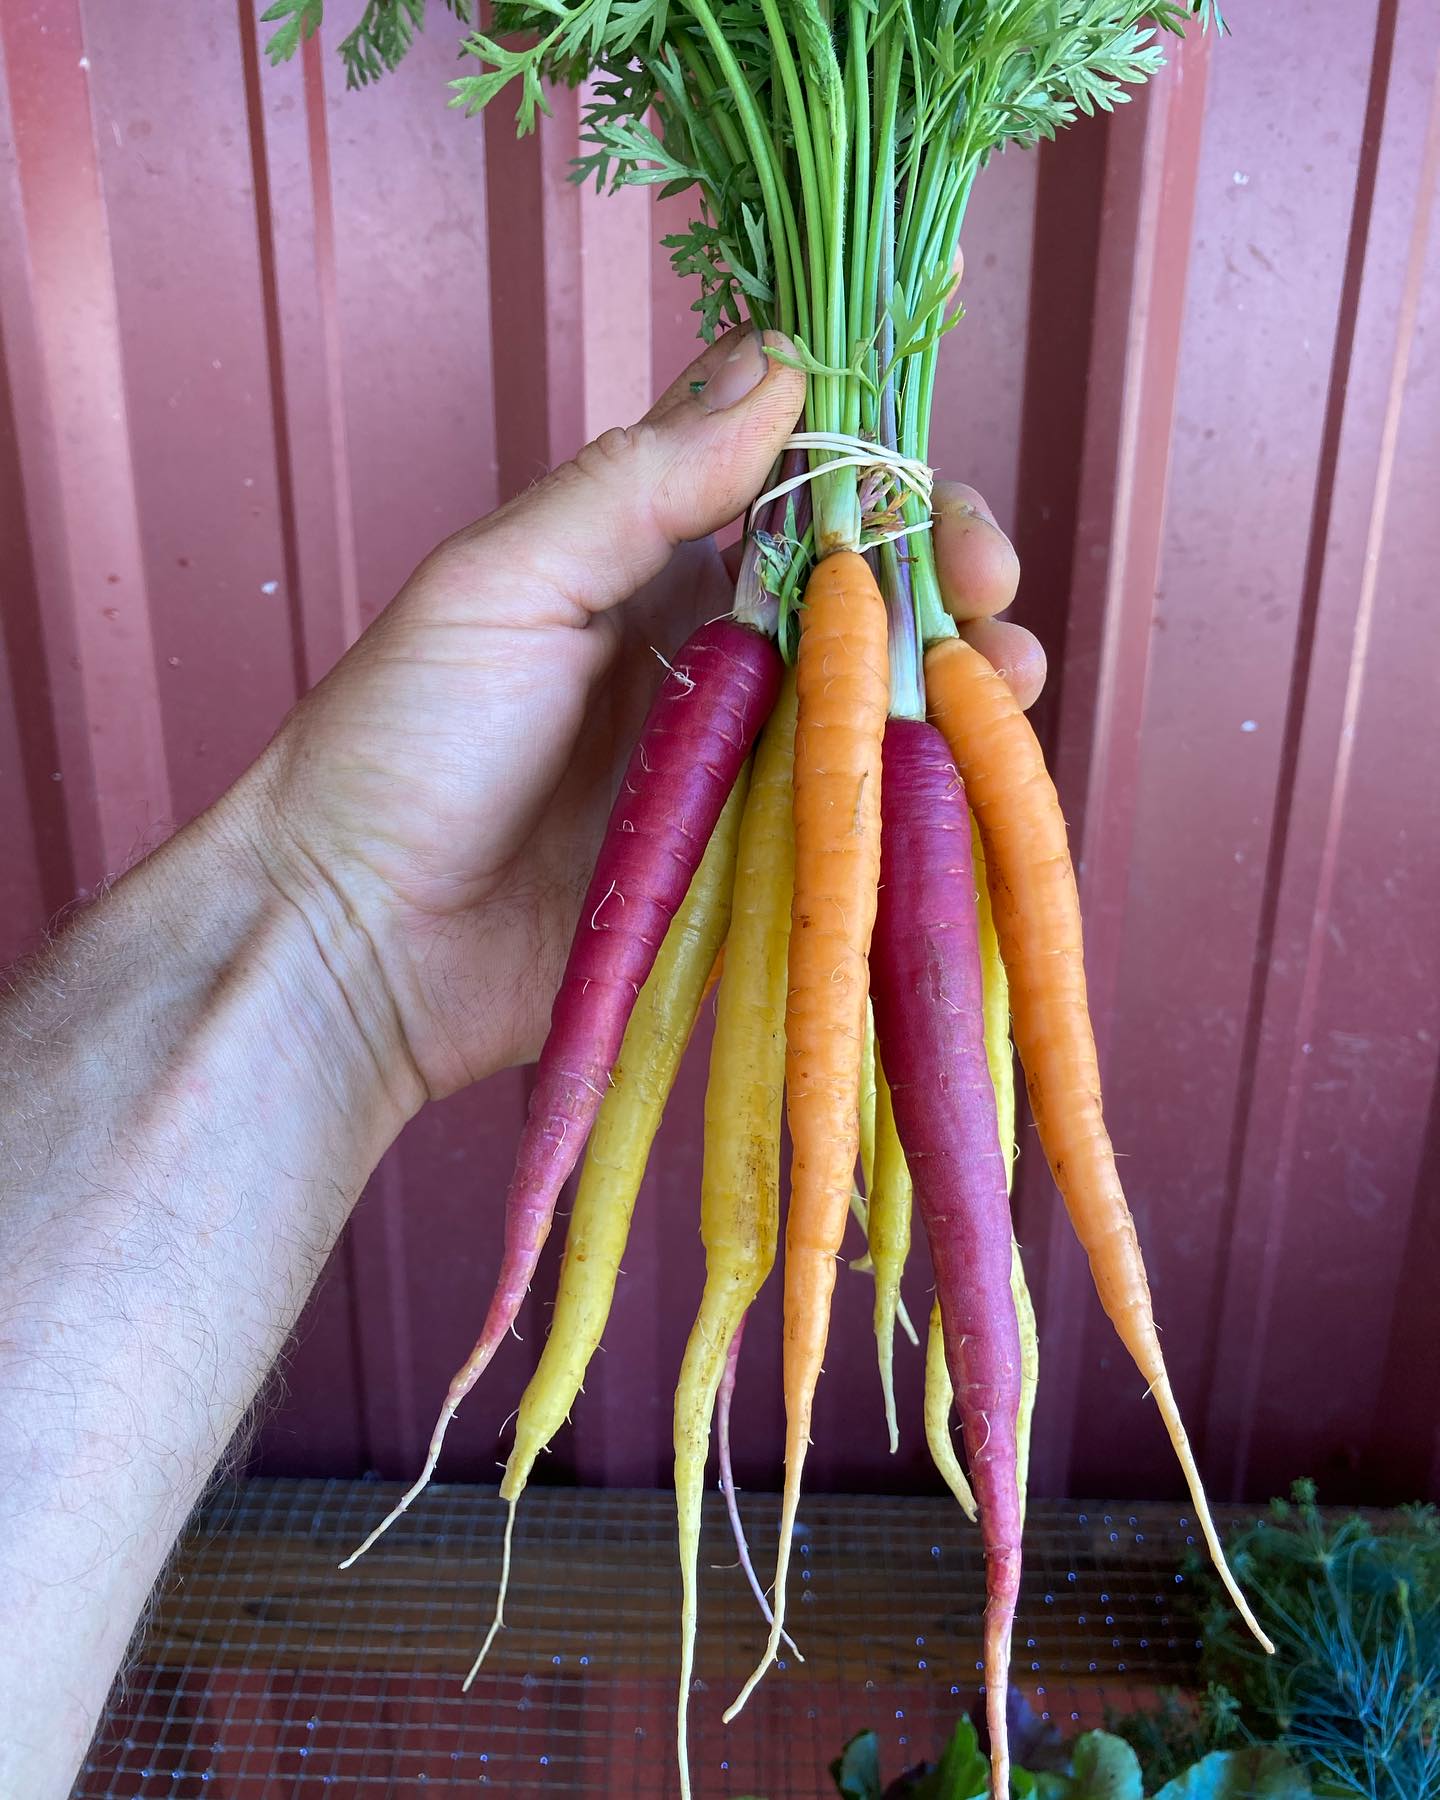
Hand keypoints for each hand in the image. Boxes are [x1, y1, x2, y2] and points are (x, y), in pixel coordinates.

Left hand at [247, 331, 1040, 1099]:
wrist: (355, 944)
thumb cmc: (400, 745)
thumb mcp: (505, 582)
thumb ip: (640, 481)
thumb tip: (777, 362)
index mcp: (654, 574)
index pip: (799, 492)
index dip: (881, 469)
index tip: (927, 466)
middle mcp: (716, 664)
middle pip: (868, 598)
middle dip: (947, 571)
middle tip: (985, 584)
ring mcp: (744, 773)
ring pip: (886, 707)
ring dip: (965, 681)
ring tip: (1005, 674)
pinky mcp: (758, 876)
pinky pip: (864, 825)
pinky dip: (931, 797)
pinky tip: (977, 777)